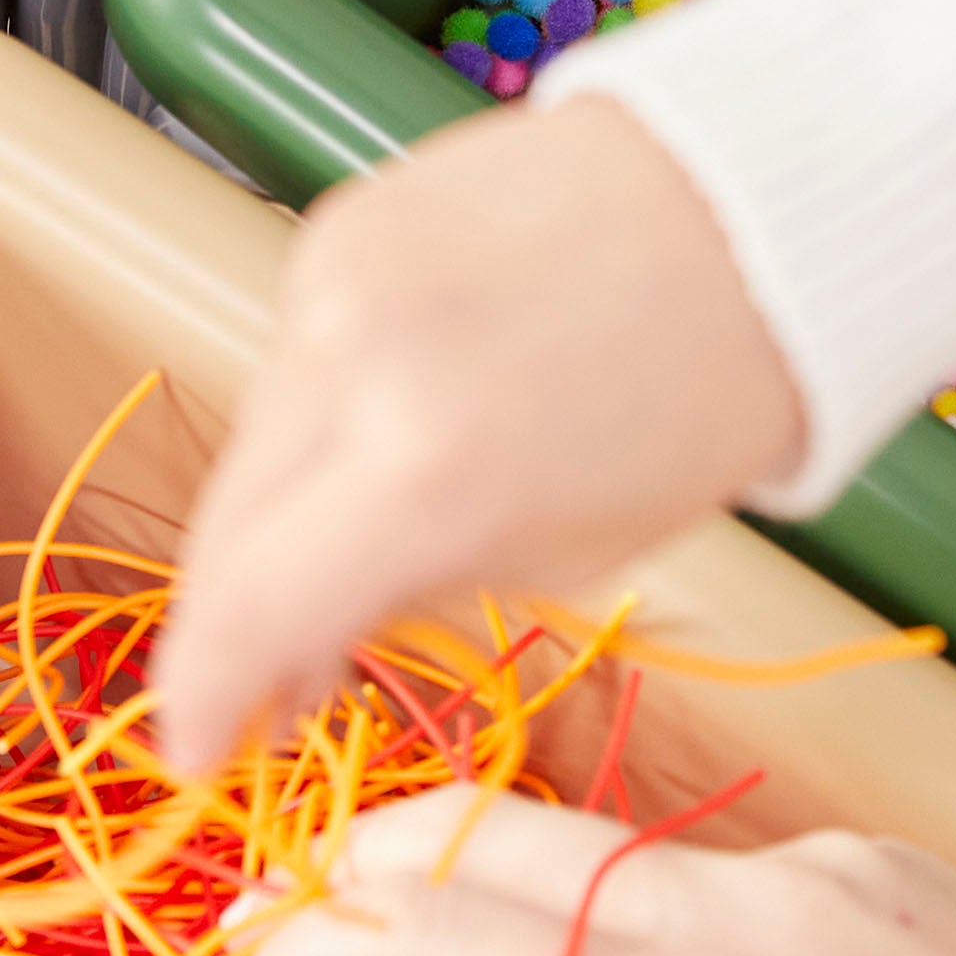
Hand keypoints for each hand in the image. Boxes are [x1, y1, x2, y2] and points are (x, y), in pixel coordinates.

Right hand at [150, 97, 805, 776]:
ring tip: (345, 551)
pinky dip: (317, 418)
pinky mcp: (335, 227)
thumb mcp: (570, 549)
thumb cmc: (702, 399)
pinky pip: (290, 359)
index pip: (243, 611)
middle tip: (261, 682)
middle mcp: (348, 365)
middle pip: (221, 529)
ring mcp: (329, 281)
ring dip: (276, 516)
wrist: (759, 204)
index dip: (202, 697)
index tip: (196, 751)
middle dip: (227, 618)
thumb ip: (411, 597)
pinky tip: (387, 431)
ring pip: (250, 441)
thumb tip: (295, 653)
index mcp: (424, 471)